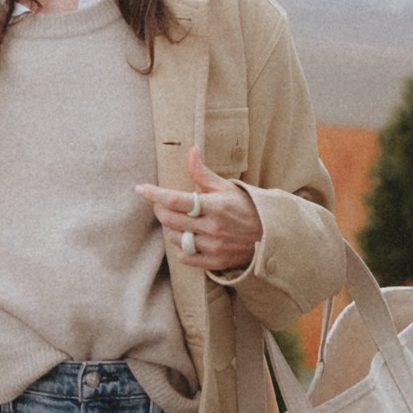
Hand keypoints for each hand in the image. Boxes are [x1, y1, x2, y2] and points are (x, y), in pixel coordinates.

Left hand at [136, 146, 262, 272]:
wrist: (272, 236)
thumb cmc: (248, 207)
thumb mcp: (228, 186)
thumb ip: (203, 173)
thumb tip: (191, 150)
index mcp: (216, 206)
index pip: (176, 200)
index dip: (154, 194)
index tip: (140, 188)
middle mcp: (213, 228)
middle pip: (170, 220)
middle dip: (160, 209)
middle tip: (163, 203)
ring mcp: (213, 247)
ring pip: (175, 238)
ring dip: (170, 227)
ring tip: (178, 219)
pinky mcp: (215, 262)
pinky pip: (185, 256)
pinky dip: (180, 246)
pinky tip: (186, 237)